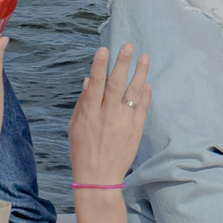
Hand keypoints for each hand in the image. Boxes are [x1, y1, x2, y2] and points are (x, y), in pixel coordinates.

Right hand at [68, 43, 150, 189]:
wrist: (98, 177)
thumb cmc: (83, 150)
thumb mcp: (75, 126)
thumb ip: (83, 102)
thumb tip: (88, 80)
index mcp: (89, 113)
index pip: (95, 84)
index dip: (99, 66)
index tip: (104, 49)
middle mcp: (107, 115)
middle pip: (116, 84)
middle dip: (122, 63)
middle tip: (129, 46)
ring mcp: (123, 122)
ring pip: (133, 93)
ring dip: (140, 73)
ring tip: (145, 57)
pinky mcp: (135, 130)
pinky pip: (142, 108)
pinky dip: (145, 94)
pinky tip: (147, 82)